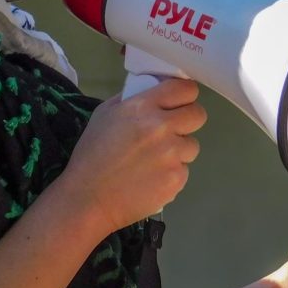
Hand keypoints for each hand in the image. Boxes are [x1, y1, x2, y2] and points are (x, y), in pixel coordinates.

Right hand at [59, 78, 205, 232]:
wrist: (88, 198)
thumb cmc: (91, 155)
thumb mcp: (104, 115)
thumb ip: (132, 99)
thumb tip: (154, 92)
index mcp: (143, 107)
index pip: (185, 89)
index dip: (184, 94)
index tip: (178, 101)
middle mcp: (162, 128)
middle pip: (198, 114)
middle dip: (188, 120)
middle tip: (171, 130)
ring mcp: (172, 155)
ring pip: (192, 145)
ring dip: (179, 150)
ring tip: (155, 160)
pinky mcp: (176, 180)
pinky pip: (183, 170)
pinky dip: (171, 173)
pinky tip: (151, 178)